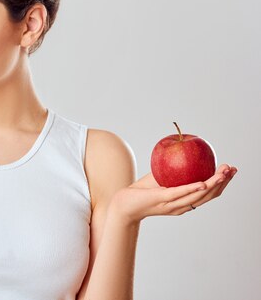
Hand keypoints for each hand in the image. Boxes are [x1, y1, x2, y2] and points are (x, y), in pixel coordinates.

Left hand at [110, 163, 237, 224]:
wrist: (124, 204)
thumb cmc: (142, 191)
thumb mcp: (161, 178)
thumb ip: (173, 169)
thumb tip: (183, 149)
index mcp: (185, 202)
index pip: (209, 194)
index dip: (222, 183)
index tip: (231, 171)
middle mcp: (182, 206)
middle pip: (208, 195)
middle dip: (223, 182)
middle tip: (231, 170)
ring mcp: (173, 204)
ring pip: (198, 195)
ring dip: (213, 184)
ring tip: (222, 174)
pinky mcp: (162, 199)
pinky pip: (180, 193)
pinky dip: (193, 188)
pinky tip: (202, 182)